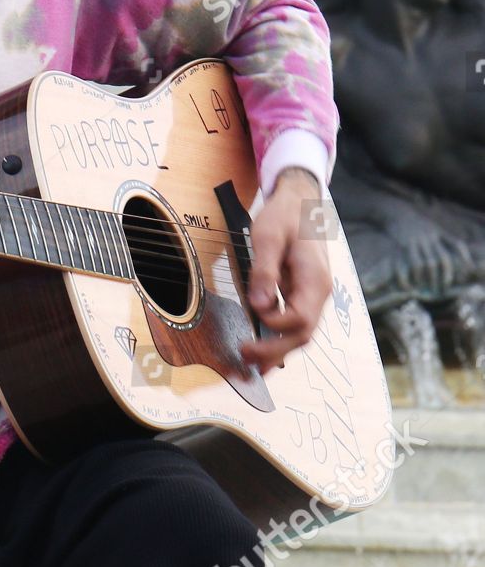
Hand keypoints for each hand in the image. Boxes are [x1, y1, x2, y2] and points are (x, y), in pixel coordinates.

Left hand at [239, 169, 332, 374]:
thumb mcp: (268, 238)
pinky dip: (280, 338)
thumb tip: (258, 305)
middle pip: (303, 333)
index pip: (299, 317)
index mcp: (315, 280)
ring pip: (301, 332)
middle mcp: (319, 292)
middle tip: (247, 360)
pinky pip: (295, 322)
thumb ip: (264, 272)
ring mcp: (313, 295)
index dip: (274, 323)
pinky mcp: (303, 294)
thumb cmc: (284, 217)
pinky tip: (264, 348)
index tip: (253, 314)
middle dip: (275, 351)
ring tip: (253, 365)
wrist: (300, 202)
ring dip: (278, 350)